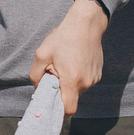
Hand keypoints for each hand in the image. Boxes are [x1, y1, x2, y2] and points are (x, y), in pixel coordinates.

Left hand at [30, 0, 107, 115]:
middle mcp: (86, 82)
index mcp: (72, 80)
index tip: (51, 102)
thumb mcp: (42, 54)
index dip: (59, 110)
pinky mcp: (98, 74)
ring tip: (66, 65)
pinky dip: (77, 78)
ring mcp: (94, 78)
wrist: (86, 24)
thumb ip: (35, 75)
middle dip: (62, 92)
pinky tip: (74, 62)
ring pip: (78, 90)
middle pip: (72, 99)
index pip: (69, 109)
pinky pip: (85, 82)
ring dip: (70, 84)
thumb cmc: (63, 38)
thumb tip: (37, 88)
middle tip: (55, 75)